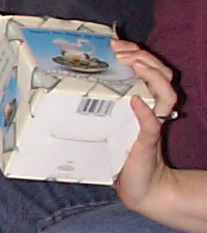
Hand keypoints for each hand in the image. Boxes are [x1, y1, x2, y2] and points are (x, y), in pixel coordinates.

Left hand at [112, 41, 177, 212]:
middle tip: (122, 51)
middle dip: (143, 57)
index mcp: (143, 103)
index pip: (149, 69)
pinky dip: (145, 112)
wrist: (141, 189)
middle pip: (162, 74)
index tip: (115, 43)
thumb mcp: (107, 127)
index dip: (136, 53)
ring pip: (166, 93)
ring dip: (152, 76)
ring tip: (136, 65)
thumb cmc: (120, 157)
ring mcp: (153, 125)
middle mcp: (153, 110)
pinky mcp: (148, 143)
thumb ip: (97, 111)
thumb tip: (66, 91)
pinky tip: (135, 101)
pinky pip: (152, 125)